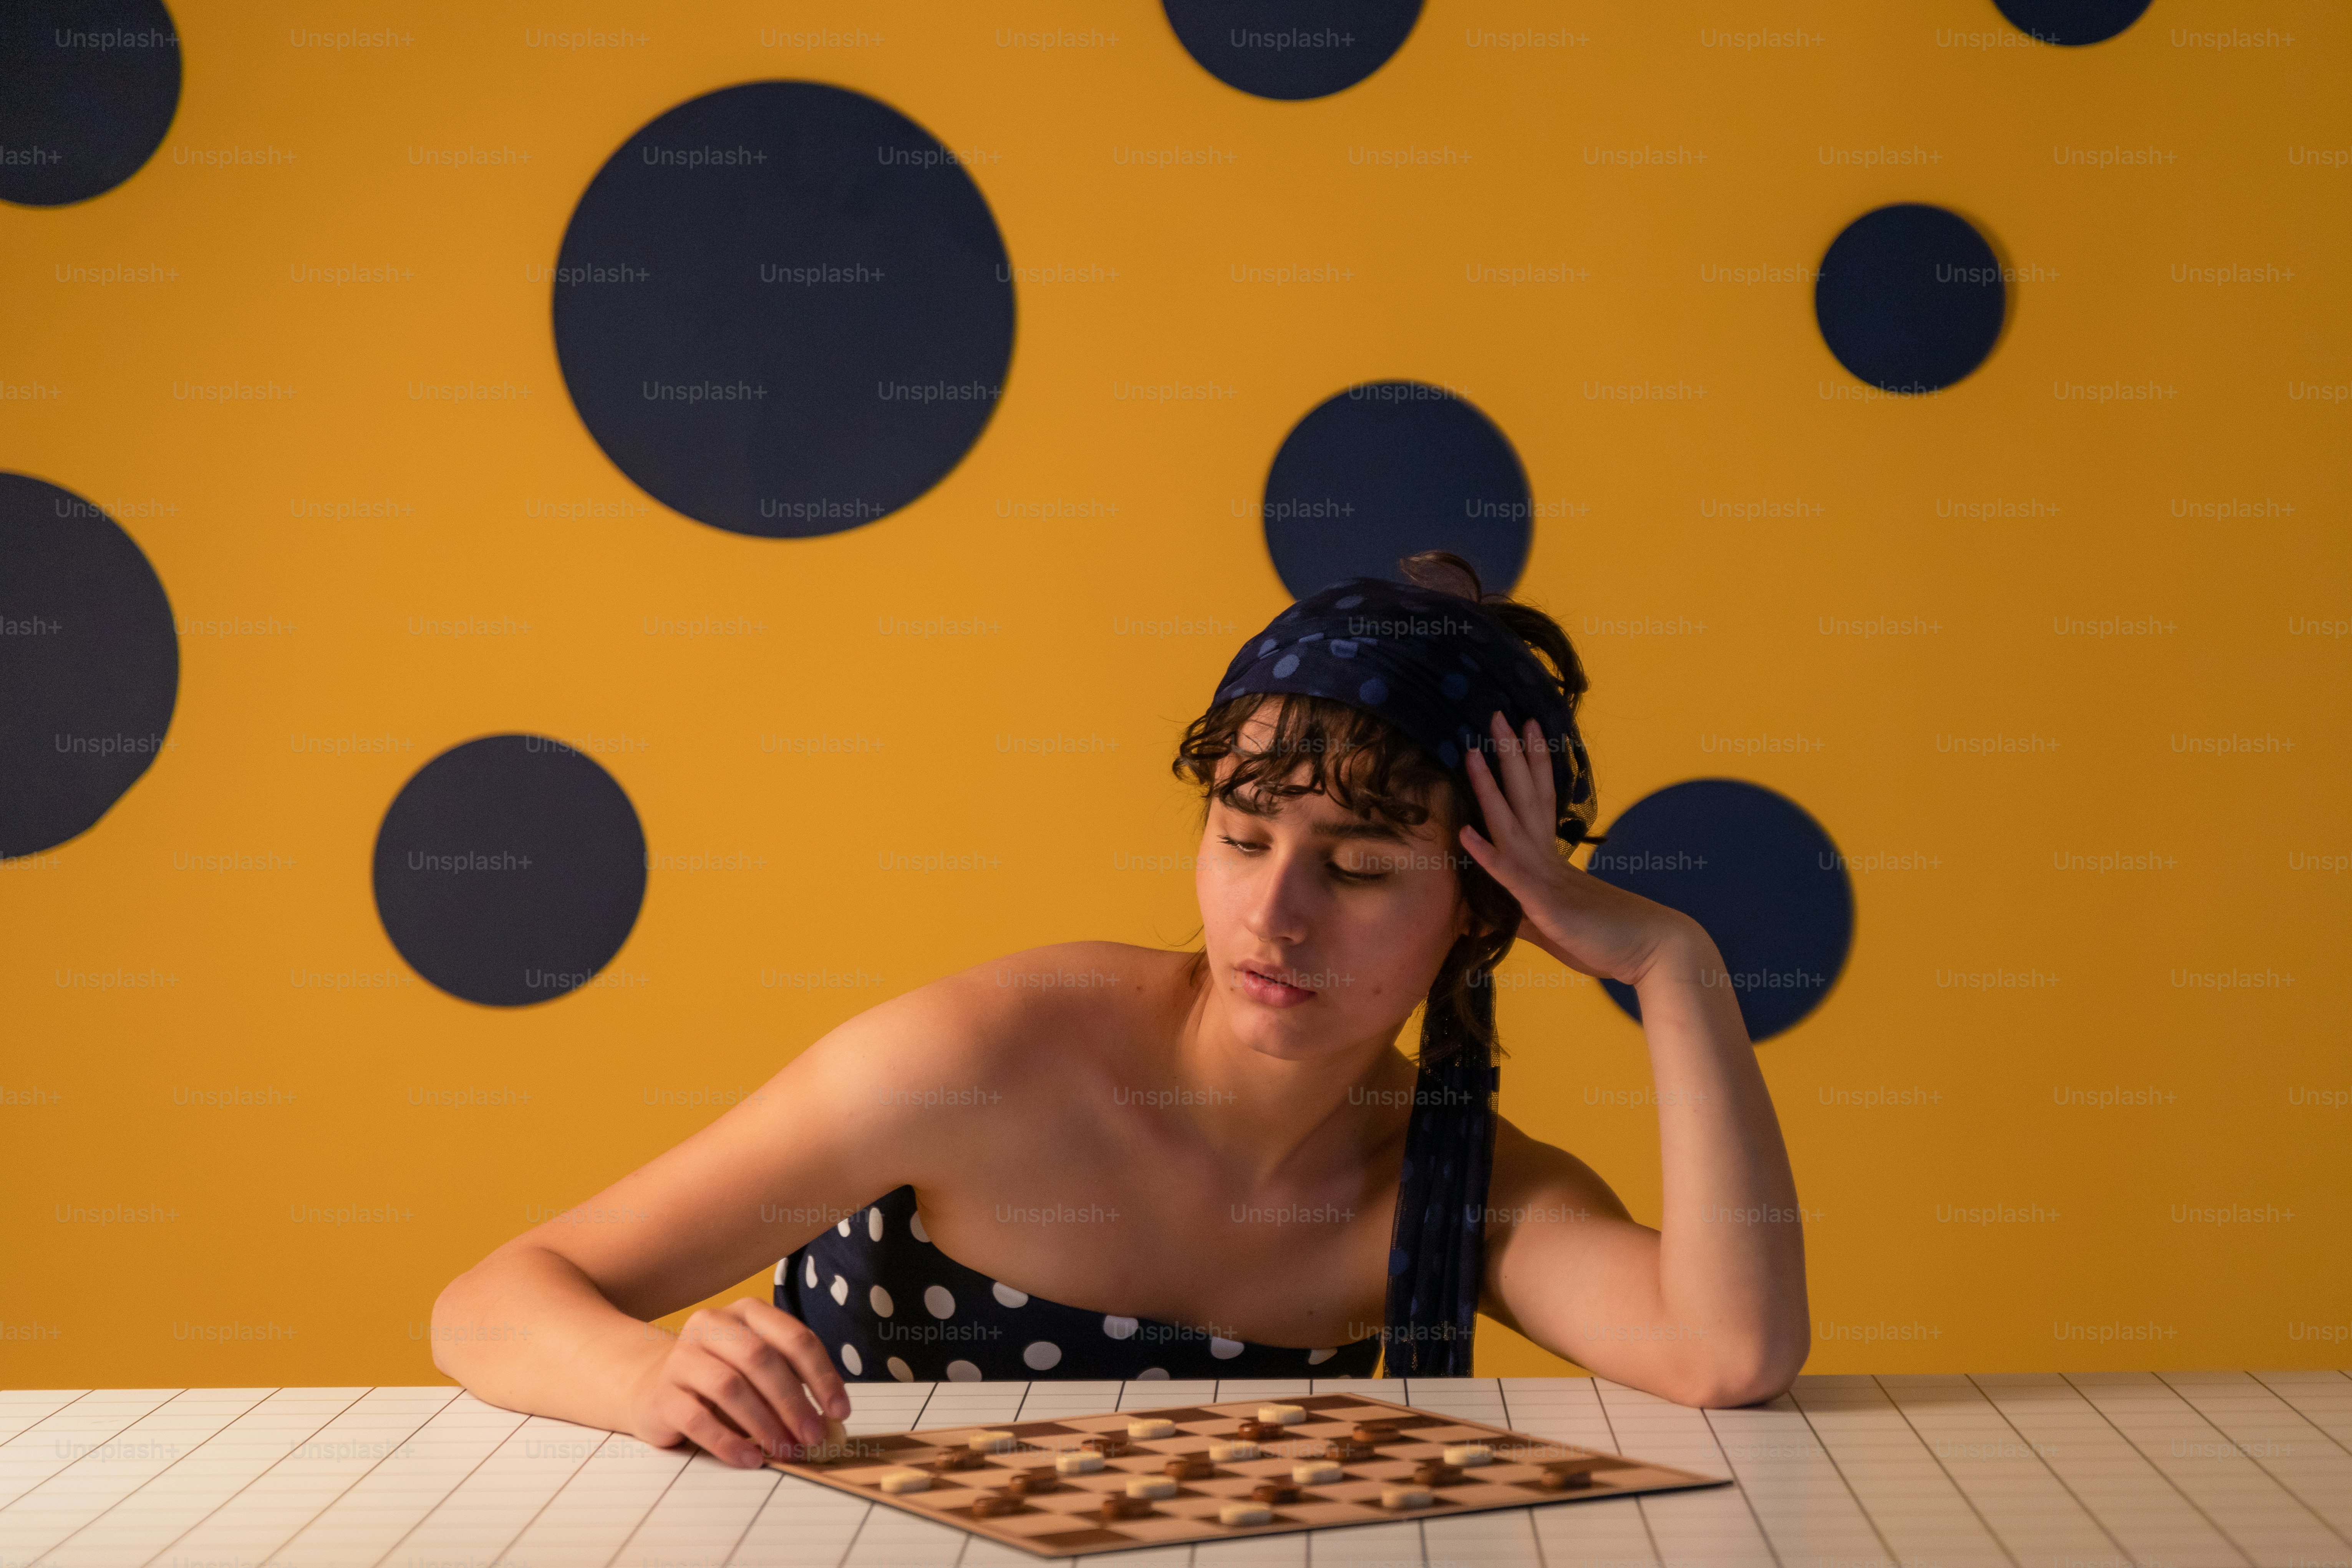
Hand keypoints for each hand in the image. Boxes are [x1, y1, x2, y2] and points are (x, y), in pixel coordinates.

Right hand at [626, 1297, 851, 1467]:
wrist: (654, 1387)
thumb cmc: (722, 1378)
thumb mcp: (760, 1372)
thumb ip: (793, 1385)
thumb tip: (830, 1423)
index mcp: (747, 1313)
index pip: (794, 1337)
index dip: (822, 1375)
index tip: (840, 1411)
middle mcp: (711, 1324)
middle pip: (760, 1359)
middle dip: (793, 1401)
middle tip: (813, 1437)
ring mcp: (682, 1357)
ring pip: (729, 1387)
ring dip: (764, 1424)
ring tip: (786, 1451)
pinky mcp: (662, 1394)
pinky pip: (697, 1419)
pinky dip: (728, 1443)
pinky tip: (750, 1459)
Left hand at [1457, 710, 1696, 986]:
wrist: (1658, 956)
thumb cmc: (1610, 942)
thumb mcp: (1555, 928)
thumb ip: (1522, 916)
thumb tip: (1489, 914)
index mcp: (1554, 860)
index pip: (1537, 801)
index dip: (1527, 765)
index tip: (1521, 730)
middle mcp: (1550, 860)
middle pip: (1525, 796)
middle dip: (1508, 755)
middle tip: (1496, 714)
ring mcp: (1547, 879)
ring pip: (1512, 824)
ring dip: (1489, 788)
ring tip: (1471, 751)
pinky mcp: (1546, 905)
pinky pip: (1511, 876)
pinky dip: (1487, 855)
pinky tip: (1465, 833)